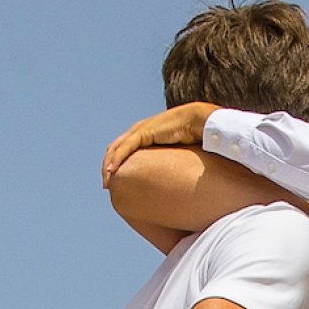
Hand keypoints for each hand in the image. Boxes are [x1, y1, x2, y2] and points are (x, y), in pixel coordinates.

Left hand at [102, 102, 219, 187]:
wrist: (202, 123)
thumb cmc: (197, 140)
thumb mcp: (179, 155)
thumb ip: (172, 164)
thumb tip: (177, 184)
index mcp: (147, 134)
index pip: (125, 148)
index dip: (117, 163)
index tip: (115, 181)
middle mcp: (140, 130)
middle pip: (116, 148)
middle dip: (108, 166)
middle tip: (106, 185)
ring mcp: (141, 129)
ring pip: (117, 148)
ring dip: (108, 166)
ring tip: (106, 183)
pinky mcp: (144, 131)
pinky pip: (125, 148)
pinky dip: (116, 160)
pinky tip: (112, 171)